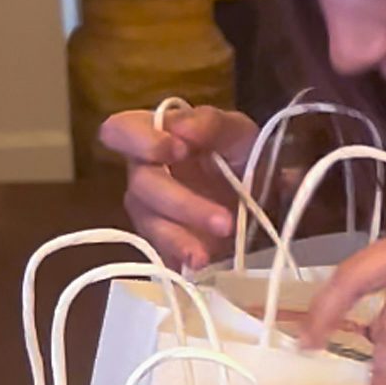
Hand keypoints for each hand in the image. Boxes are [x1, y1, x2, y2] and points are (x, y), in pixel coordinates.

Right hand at [98, 106, 258, 269]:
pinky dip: (180, 254)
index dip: (140, 141)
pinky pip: (160, 248)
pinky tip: (199, 260)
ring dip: (180, 236)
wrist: (265, 194)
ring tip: (211, 249)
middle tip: (223, 219)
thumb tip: (180, 128)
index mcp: (156, 135)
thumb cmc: (241, 153)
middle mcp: (144, 170)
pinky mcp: (163, 238)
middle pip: (141, 184)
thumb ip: (211, 124)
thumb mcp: (237, 131)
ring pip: (149, 221)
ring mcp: (151, 208)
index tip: (179, 150)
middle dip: (181, 202)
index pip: (120, 130)